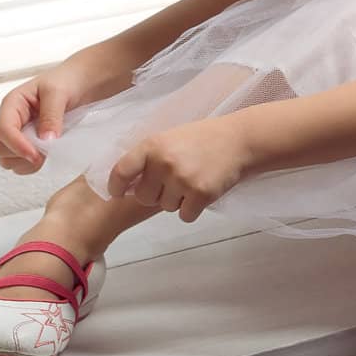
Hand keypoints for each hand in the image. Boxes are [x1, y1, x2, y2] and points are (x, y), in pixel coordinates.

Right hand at [0, 44, 133, 173]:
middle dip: (21, 155)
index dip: (17, 145)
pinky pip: (19, 163)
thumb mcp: (58, 93)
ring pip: (7, 159)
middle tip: (44, 153)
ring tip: (45, 154)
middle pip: (1, 148)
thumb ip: (51, 116)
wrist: (81, 84)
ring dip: (25, 163)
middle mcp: (11, 120)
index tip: (36, 155)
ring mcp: (18, 133)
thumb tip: (45, 140)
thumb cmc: (67, 81)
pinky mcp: (27, 143)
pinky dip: (30, 165)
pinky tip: (45, 156)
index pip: (4, 130)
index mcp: (13, 104)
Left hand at [106, 117, 250, 222]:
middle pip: (144, 197)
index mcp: (152, 145)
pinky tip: (203, 190)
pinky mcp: (200, 195)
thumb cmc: (202, 139)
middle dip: (156, 194)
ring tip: (193, 179)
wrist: (239, 140)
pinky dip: (192, 209)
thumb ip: (149, 158)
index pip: (122, 171)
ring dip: (177, 200)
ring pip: (166, 207)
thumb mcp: (170, 139)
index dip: (116, 186)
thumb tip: (126, 186)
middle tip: (174, 180)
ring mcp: (182, 179)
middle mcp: (164, 162)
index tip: (118, 193)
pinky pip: (184, 216)